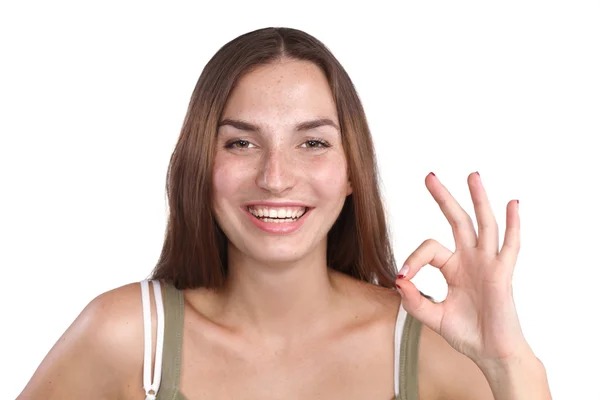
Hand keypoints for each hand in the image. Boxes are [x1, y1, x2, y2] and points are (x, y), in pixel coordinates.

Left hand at [395, 172, 532, 366]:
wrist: (490, 353)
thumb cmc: (466, 333)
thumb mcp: (432, 316)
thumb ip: (413, 300)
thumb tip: (398, 280)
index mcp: (453, 267)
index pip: (429, 247)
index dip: (413, 258)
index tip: (403, 276)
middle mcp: (470, 259)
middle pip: (457, 220)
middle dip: (444, 198)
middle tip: (430, 176)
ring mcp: (487, 264)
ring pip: (483, 224)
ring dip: (478, 199)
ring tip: (472, 175)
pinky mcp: (502, 274)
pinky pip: (510, 246)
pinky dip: (513, 225)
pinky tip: (512, 204)